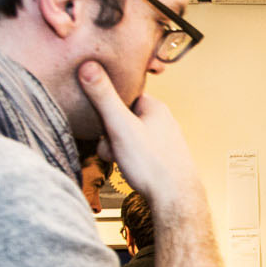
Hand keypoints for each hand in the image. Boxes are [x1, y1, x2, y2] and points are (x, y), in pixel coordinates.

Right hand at [76, 60, 202, 208]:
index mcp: (155, 107)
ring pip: (129, 137)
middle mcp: (163, 121)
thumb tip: (89, 67)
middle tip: (112, 147)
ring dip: (118, 149)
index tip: (103, 122)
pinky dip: (130, 160)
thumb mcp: (120, 126)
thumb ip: (103, 97)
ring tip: (123, 161)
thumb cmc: (153, 165)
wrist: (175, 199)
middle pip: (124, 119)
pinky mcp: (164, 157)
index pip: (123, 96)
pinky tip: (132, 169)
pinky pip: (138, 152)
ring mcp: (165, 140)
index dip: (108, 109)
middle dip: (111, 134)